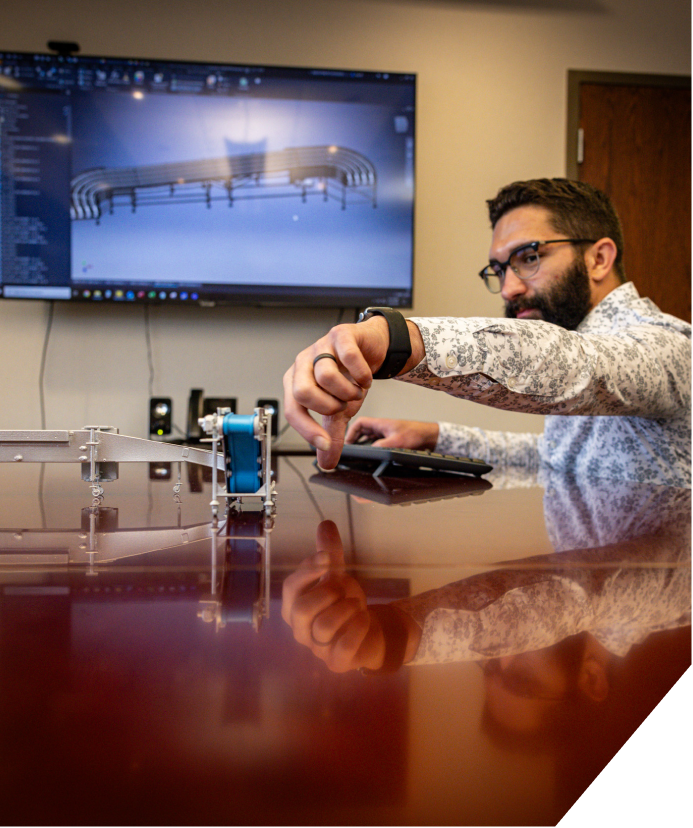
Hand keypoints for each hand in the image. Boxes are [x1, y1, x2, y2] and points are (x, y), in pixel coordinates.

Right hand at [281, 521, 385, 671]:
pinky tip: (365, 618)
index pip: (290, 587)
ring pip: (323, 626)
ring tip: (356, 605)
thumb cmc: (343, 604)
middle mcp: (300, 629)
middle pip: (300, 609)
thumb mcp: (336, 577)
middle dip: (327, 592)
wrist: (367, 634)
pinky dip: (357, 628)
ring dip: (346, 608)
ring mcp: (317, 648)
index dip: (309, 570)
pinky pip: (344, 647)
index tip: (330, 558)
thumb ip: (329, 553)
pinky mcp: (337, 663)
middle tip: (343, 588)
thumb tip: (325, 522)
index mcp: (293, 606)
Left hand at [283, 318, 424, 469]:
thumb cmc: (348, 376)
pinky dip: (362, 375)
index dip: (308, 430)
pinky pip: (348, 357)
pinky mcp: (340, 334)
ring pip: (327, 377)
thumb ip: (332, 434)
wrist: (371, 349)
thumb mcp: (340, 410)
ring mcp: (320, 346)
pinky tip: (366, 378)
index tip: (325, 443)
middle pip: (303, 392)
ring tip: (357, 390)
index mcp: (295, 382)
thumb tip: (326, 462)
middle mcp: (303, 363)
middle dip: (329, 407)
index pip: (292, 410)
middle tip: (343, 406)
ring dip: (348, 392)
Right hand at [345, 417, 439, 450]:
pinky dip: (370, 449)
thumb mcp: (397, 442)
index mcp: (380, 423)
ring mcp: (385, 434)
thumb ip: (382, 446)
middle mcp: (381, 428)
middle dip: (354, 440)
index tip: (348, 443)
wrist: (429, 437)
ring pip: (368, 438)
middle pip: (361, 431)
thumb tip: (369, 451)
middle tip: (350, 451)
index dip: (351, 432)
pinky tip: (371, 457)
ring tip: (358, 455)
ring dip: (362, 445)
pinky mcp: (389, 440)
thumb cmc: (416, 434)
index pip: (360, 423)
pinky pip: (375, 443)